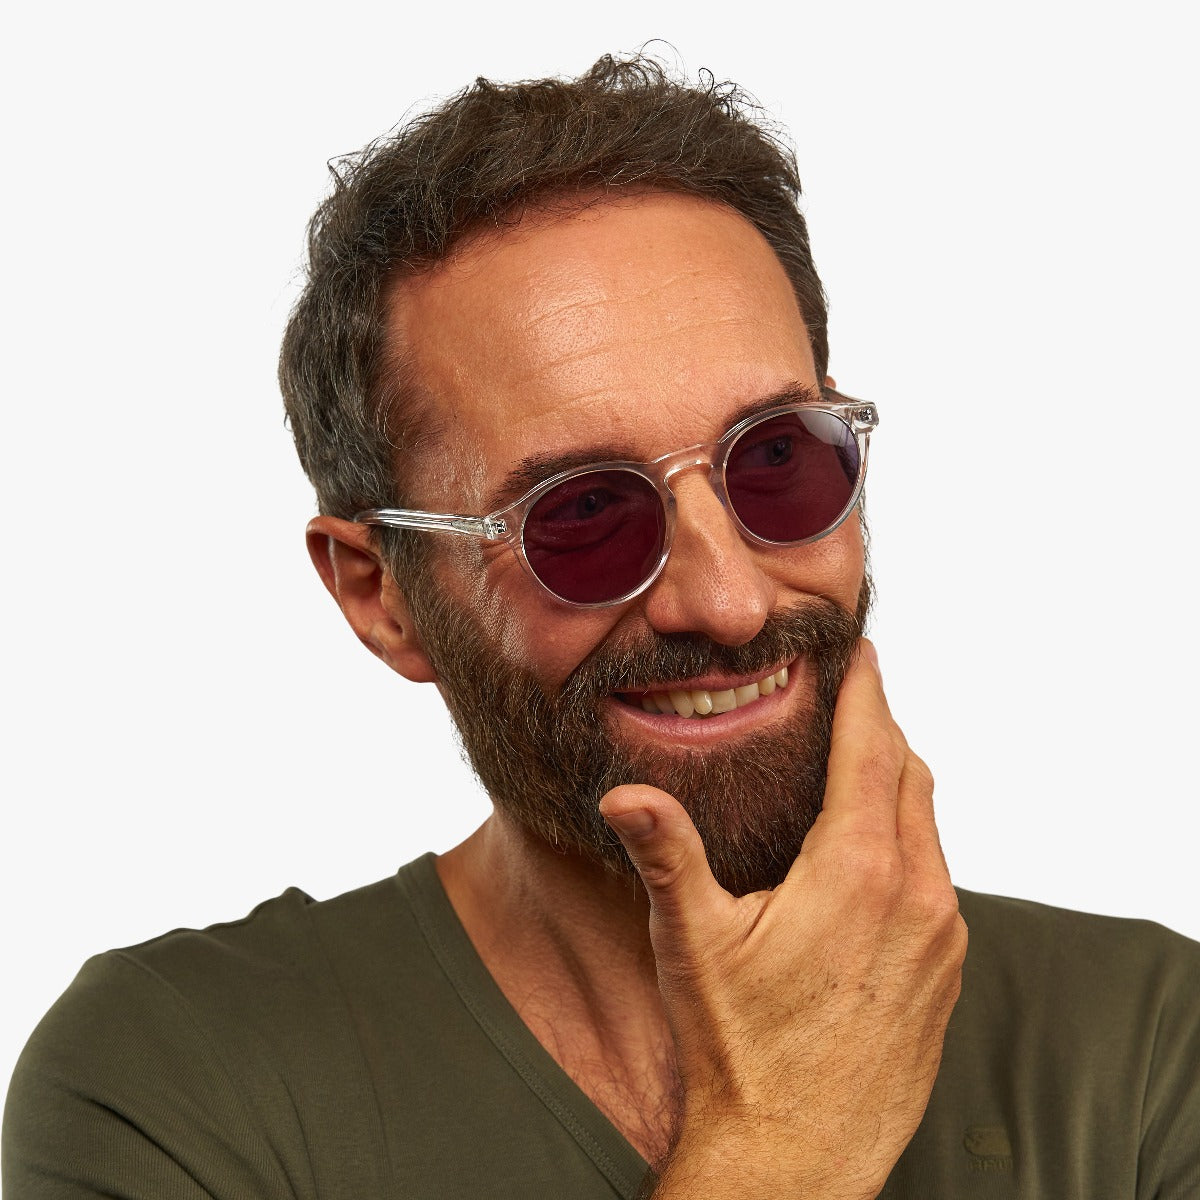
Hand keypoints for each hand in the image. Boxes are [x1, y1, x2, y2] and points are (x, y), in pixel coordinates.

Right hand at [600, 640, 966, 1199]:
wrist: (797, 1161)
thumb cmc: (740, 1052)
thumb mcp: (693, 943)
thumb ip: (665, 853)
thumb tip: (623, 794)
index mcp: (856, 871)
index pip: (873, 748)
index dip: (866, 693)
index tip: (863, 654)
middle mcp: (916, 895)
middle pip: (910, 776)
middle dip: (881, 728)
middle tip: (852, 699)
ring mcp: (940, 936)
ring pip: (928, 826)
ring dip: (897, 784)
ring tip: (858, 764)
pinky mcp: (945, 972)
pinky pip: (938, 875)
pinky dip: (909, 839)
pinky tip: (871, 852)